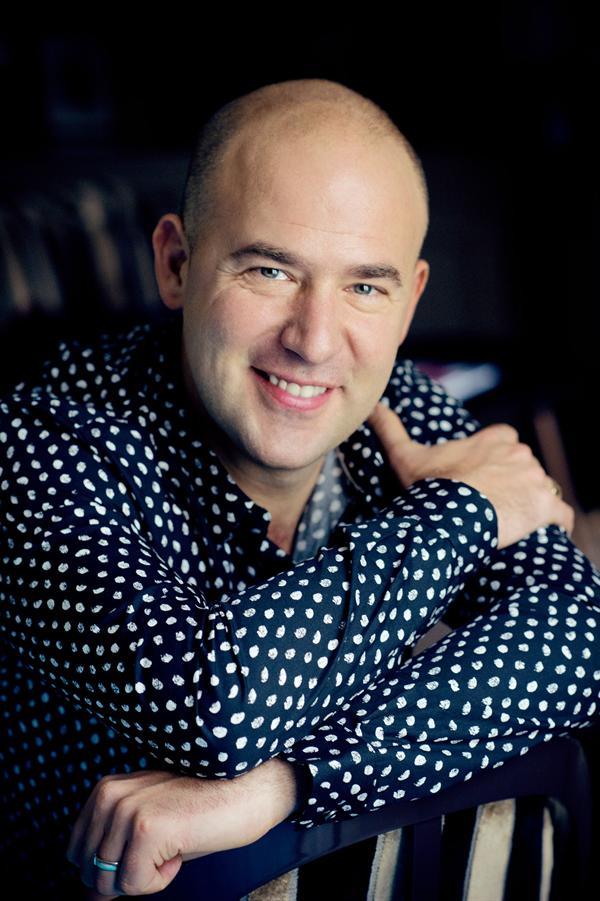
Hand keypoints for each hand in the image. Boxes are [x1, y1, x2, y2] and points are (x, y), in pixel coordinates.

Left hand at [67, 759, 300, 896]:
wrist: (246, 790)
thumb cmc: (202, 811)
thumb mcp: (148, 830)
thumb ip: (113, 855)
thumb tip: (89, 898)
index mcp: (105, 791)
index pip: (78, 855)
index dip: (115, 866)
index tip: (150, 845)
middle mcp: (109, 796)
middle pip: (92, 875)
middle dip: (129, 874)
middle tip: (166, 845)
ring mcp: (126, 810)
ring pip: (109, 884)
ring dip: (147, 876)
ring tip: (175, 842)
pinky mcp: (146, 828)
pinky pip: (134, 884)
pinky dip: (162, 879)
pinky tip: (183, 846)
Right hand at [368, 403, 573, 548]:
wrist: (452, 518)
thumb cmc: (431, 487)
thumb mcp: (406, 456)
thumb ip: (391, 429)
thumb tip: (373, 406)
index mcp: (494, 438)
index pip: (505, 441)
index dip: (495, 459)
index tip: (481, 476)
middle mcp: (520, 453)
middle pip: (524, 465)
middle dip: (514, 480)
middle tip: (491, 502)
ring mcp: (536, 479)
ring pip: (541, 488)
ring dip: (531, 501)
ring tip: (509, 521)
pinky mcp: (547, 506)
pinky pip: (560, 515)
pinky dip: (553, 523)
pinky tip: (539, 533)